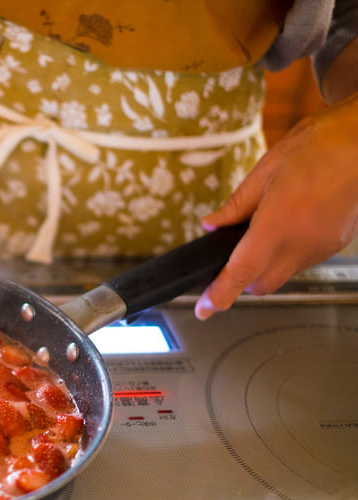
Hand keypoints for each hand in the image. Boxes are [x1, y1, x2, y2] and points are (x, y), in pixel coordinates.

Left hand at [195, 93, 357, 319]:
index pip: (242, 272)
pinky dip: (288, 254)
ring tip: (265, 231)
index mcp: (277, 225)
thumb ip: (234, 207)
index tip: (205, 309)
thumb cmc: (315, 149)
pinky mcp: (334, 245)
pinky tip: (288, 227)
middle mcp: (301, 244)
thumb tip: (211, 226)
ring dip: (267, 266)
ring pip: (283, 275)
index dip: (220, 294)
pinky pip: (302, 262)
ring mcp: (321, 248)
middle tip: (229, 260)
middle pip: (261, 284)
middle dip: (242, 279)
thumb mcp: (263, 173)